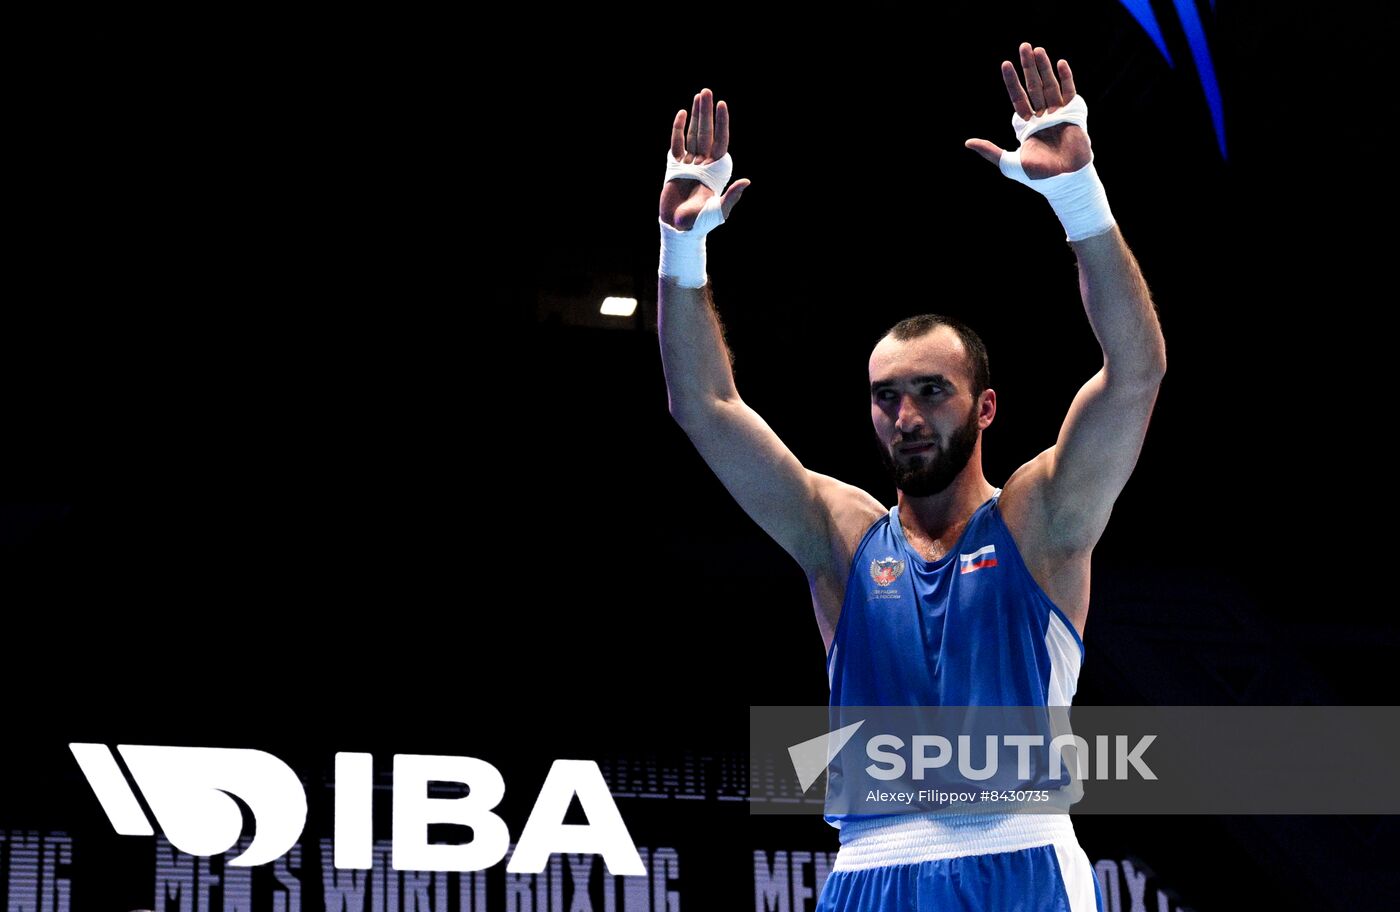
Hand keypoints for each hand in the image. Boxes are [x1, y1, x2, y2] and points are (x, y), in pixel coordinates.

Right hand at [660, 88, 750, 229]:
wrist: (678, 229)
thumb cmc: (700, 223)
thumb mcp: (719, 212)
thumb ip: (731, 196)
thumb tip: (746, 182)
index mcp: (716, 171)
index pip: (720, 141)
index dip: (721, 123)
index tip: (722, 105)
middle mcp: (704, 164)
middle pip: (705, 133)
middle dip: (706, 112)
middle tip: (707, 91)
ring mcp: (689, 164)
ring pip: (692, 134)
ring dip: (695, 115)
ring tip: (699, 96)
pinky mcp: (675, 167)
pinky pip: (677, 143)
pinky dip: (678, 129)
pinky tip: (681, 114)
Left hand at [965, 43, 1091, 179]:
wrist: (1063, 180)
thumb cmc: (1037, 176)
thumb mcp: (1008, 163)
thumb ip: (990, 151)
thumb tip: (968, 142)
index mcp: (1026, 126)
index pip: (1017, 98)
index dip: (1011, 81)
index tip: (1005, 64)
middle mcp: (1041, 117)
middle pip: (1034, 87)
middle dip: (1028, 67)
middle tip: (1024, 46)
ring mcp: (1058, 114)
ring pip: (1049, 86)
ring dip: (1044, 68)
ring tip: (1037, 50)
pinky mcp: (1074, 114)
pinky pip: (1069, 92)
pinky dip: (1066, 78)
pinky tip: (1060, 63)